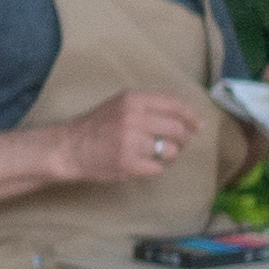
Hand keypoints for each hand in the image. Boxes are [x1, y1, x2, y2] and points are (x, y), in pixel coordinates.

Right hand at [57, 88, 212, 185]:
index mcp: (133, 99)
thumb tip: (186, 116)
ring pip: (171, 151)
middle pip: (177, 130)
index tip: (198, 126)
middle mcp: (133, 118)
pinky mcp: (128, 163)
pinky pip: (158, 168)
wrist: (71, 146)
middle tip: (178, 144)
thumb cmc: (98, 125)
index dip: (191, 116)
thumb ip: (149, 105)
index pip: (175, 104)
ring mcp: (130, 141)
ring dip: (170, 155)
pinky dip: (155, 168)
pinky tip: (144, 164)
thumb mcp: (121, 103)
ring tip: (159, 155)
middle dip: (183, 139)